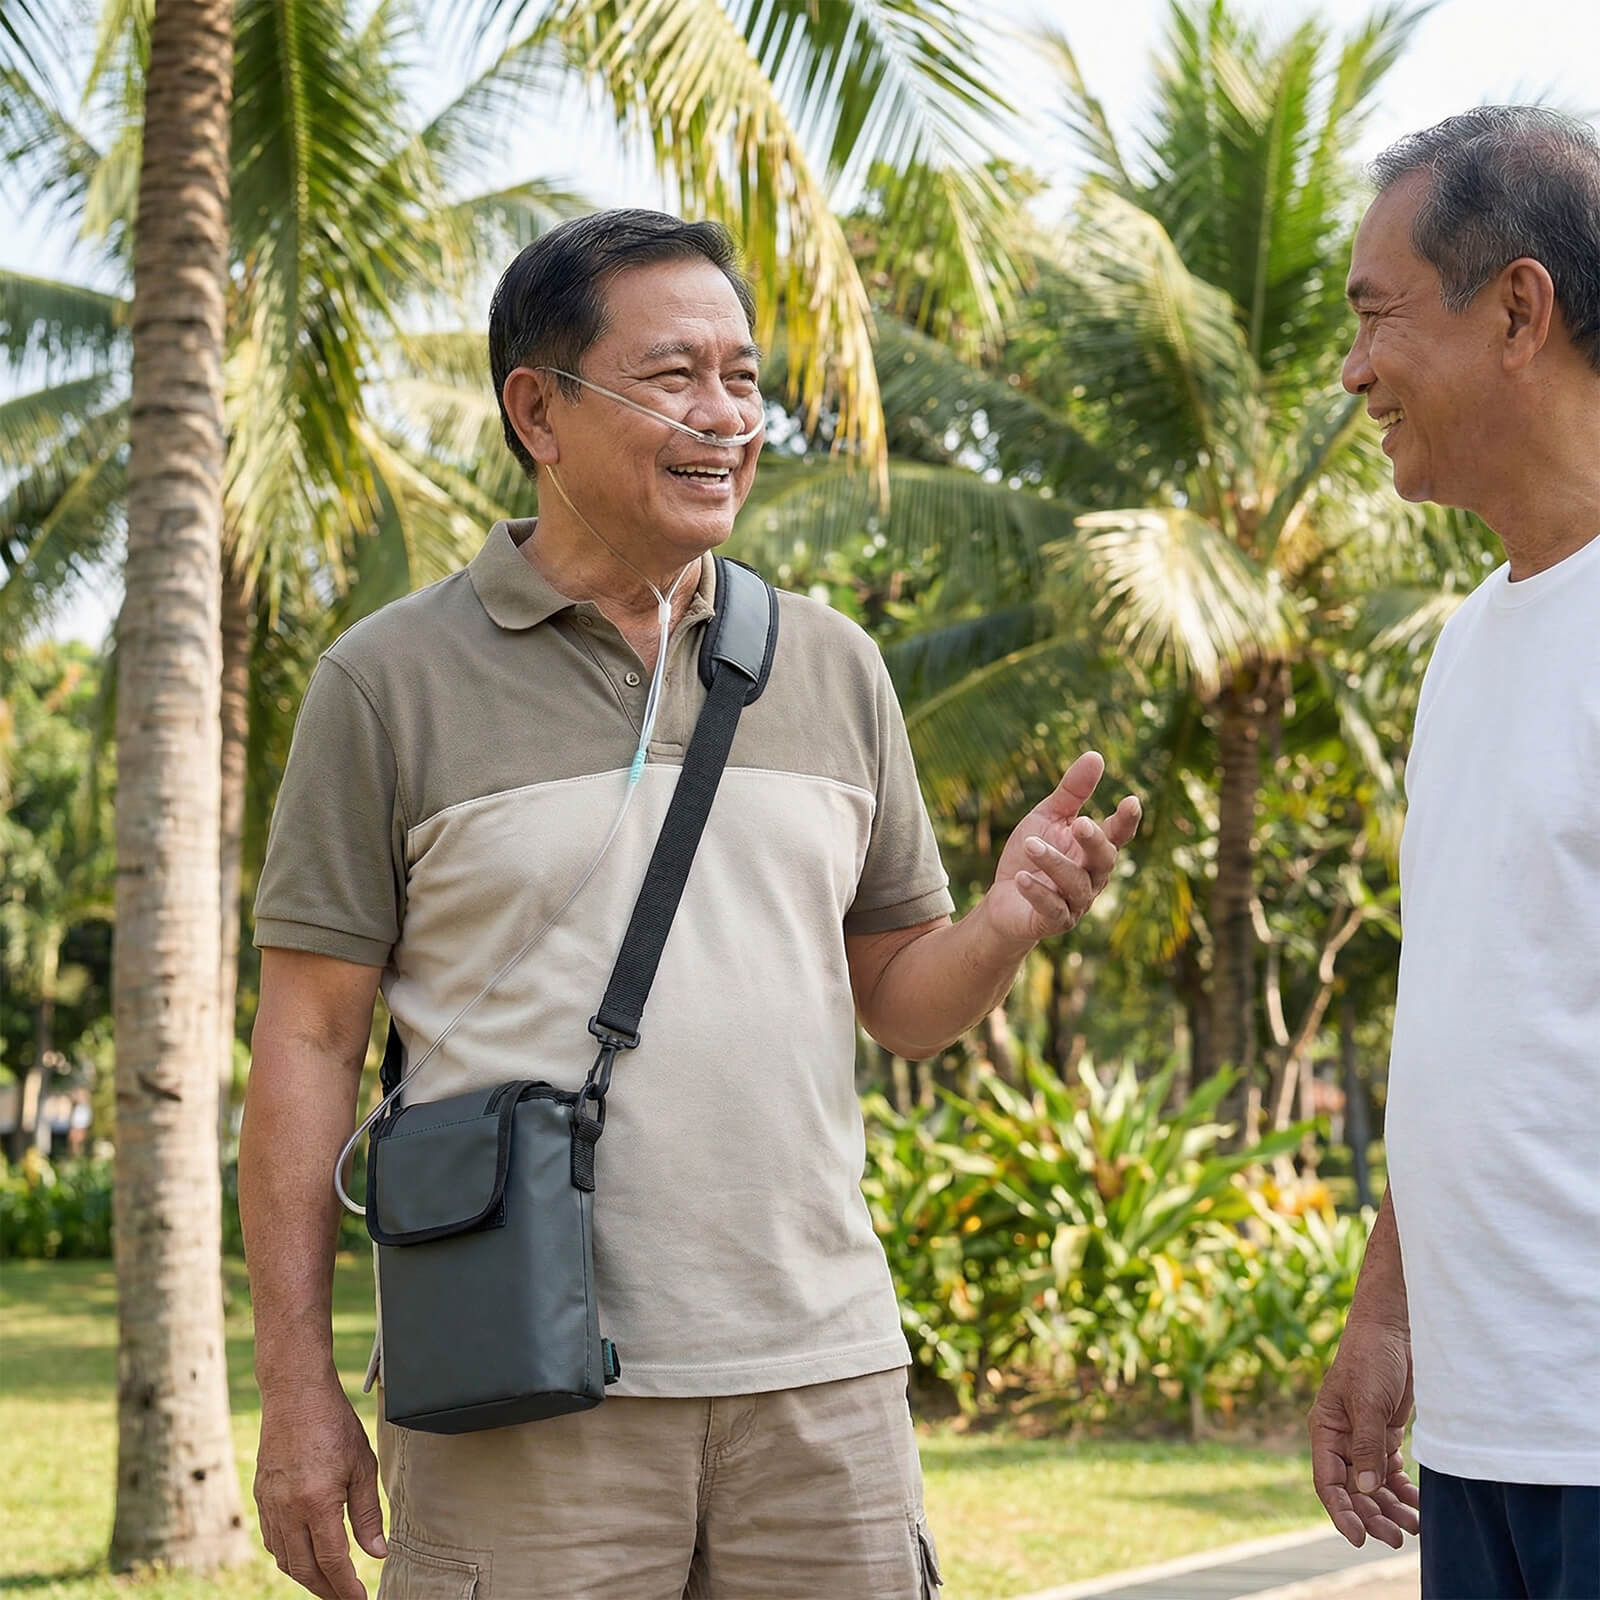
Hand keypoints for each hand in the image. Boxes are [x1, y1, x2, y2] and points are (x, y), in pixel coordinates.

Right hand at [255, 1383, 385, 1598]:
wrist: (295, 1395)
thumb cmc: (334, 1424)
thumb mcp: (362, 1466)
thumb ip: (368, 1514)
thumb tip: (376, 1553)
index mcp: (317, 1503)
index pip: (332, 1561)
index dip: (346, 1587)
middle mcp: (288, 1510)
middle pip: (305, 1569)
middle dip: (326, 1590)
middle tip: (344, 1598)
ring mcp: (270, 1505)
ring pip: (285, 1559)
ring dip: (306, 1576)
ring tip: (327, 1582)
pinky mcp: (261, 1496)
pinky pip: (272, 1540)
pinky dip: (288, 1556)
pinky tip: (303, 1555)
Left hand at [984, 751, 1140, 945]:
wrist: (1004, 899)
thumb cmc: (1034, 854)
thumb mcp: (1049, 817)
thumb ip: (1072, 791)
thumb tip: (1096, 754)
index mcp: (1094, 850)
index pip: (1118, 835)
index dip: (1126, 820)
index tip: (1131, 801)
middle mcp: (1092, 877)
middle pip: (1104, 860)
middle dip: (1094, 841)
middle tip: (1080, 823)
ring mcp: (1075, 902)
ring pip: (1074, 883)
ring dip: (1053, 862)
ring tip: (1029, 844)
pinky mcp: (1053, 922)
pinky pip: (1050, 909)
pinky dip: (1037, 893)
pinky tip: (1021, 878)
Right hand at [1309, 1318, 1419, 1548]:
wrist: (1395, 1330)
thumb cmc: (1371, 1358)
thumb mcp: (1367, 1400)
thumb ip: (1366, 1445)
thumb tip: (1365, 1489)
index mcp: (1326, 1429)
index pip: (1328, 1481)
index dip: (1342, 1512)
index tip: (1360, 1538)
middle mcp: (1342, 1439)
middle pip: (1353, 1490)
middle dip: (1372, 1516)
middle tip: (1397, 1538)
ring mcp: (1364, 1438)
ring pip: (1373, 1486)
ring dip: (1391, 1508)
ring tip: (1414, 1527)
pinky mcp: (1386, 1435)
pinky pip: (1391, 1472)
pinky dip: (1403, 1490)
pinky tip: (1418, 1505)